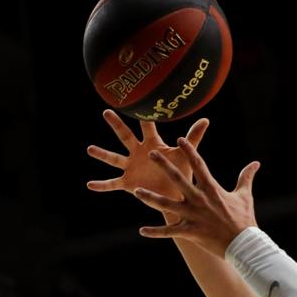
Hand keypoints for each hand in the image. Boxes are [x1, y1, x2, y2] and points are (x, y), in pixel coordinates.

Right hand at [85, 109, 209, 198]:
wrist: (175, 195)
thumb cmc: (180, 172)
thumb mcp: (185, 155)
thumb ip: (193, 137)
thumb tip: (206, 119)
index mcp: (152, 145)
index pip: (147, 127)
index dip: (143, 115)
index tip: (136, 100)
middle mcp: (138, 153)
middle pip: (125, 136)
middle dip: (116, 124)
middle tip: (106, 111)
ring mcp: (131, 167)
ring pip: (114, 158)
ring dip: (102, 154)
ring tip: (90, 149)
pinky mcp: (127, 183)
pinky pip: (112, 183)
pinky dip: (101, 185)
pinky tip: (90, 185)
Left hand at [130, 138, 261, 257]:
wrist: (244, 245)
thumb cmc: (244, 219)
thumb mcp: (245, 196)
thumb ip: (246, 177)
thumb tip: (255, 163)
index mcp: (211, 189)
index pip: (199, 165)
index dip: (189, 151)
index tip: (180, 139)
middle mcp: (199, 199)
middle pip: (178, 179)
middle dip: (164, 165)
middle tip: (152, 153)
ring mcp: (193, 216)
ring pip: (166, 205)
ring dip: (150, 198)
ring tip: (135, 191)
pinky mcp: (190, 232)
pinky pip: (169, 232)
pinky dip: (155, 232)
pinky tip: (142, 231)